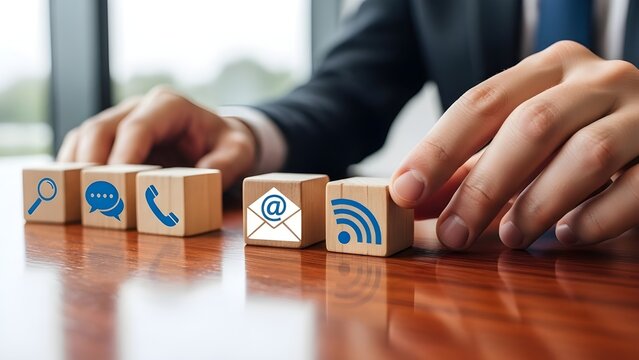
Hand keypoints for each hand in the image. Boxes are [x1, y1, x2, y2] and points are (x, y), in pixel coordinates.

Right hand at [57, 86, 256, 188]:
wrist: (217, 138)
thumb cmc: (226, 143)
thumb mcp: (239, 150)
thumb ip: (227, 161)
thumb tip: (203, 173)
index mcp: (170, 105)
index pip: (138, 127)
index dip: (123, 156)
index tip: (117, 187)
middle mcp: (140, 107)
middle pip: (101, 128)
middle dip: (92, 163)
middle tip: (93, 198)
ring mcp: (121, 119)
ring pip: (85, 136)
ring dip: (76, 167)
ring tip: (76, 199)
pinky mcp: (111, 137)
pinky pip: (81, 147)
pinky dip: (73, 168)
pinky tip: (74, 193)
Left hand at [390, 41, 638, 248]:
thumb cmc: (574, 132)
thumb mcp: (521, 137)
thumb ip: (471, 166)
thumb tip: (412, 200)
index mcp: (549, 68)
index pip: (481, 102)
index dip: (438, 149)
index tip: (405, 190)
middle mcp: (597, 79)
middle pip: (531, 127)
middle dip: (484, 187)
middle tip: (454, 234)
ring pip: (586, 155)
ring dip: (538, 204)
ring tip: (511, 238)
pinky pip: (636, 188)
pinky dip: (596, 218)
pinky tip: (567, 235)